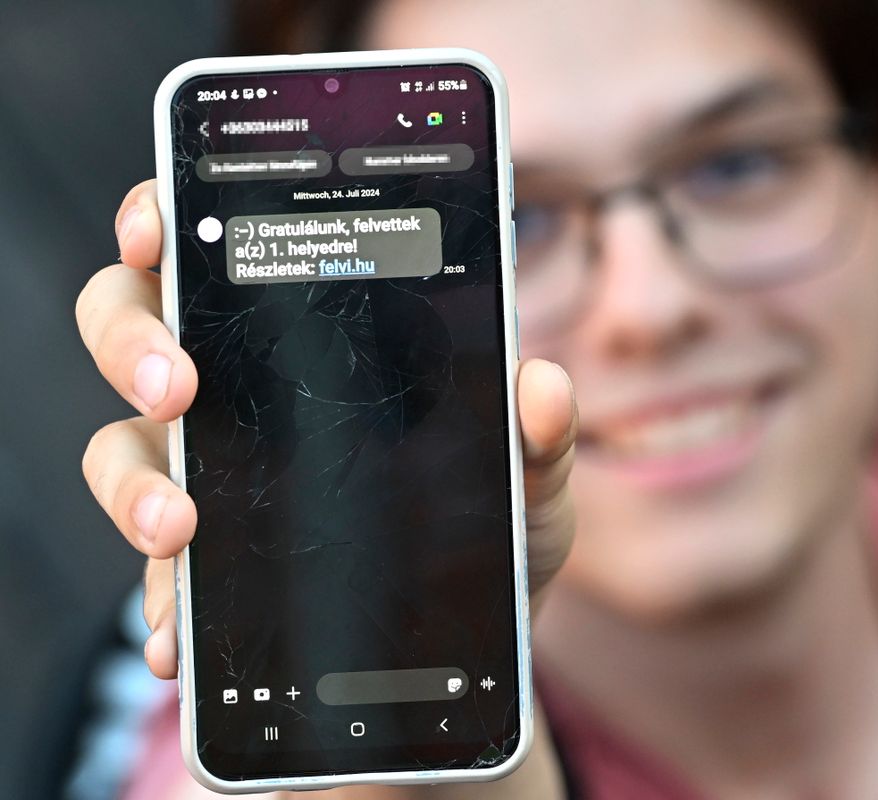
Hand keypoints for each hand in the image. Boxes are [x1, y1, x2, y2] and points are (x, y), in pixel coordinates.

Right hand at [76, 179, 577, 678]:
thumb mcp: (528, 479)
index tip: (156, 229)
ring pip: (123, 446)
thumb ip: (539, 435)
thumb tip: (541, 384)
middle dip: (132, 339)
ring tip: (176, 525)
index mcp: (319, 341)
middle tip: (175, 383)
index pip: (222, 253)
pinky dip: (161, 600)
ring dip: (133, 479)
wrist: (476, 632)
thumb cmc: (497, 527)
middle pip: (138, 328)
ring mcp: (218, 478)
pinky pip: (157, 572)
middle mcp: (248, 394)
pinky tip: (179, 630)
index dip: (167, 222)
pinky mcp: (213, 565)